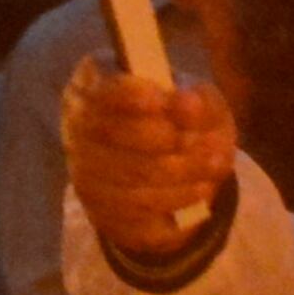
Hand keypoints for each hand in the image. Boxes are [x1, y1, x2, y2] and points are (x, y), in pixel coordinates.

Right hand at [65, 62, 236, 257]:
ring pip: (128, 175)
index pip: (98, 89)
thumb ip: (195, 99)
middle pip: (110, 133)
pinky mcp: (100, 209)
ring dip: (179, 170)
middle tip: (204, 138)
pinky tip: (202, 187)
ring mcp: (84, 172)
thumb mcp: (196, 99)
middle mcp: (77, 128)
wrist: (171, 166)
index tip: (161, 100)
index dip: (127, 94)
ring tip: (216, 162)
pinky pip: (137, 208)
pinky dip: (176, 198)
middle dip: (161, 137)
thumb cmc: (178, 117)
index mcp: (91, 85)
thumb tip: (188, 103)